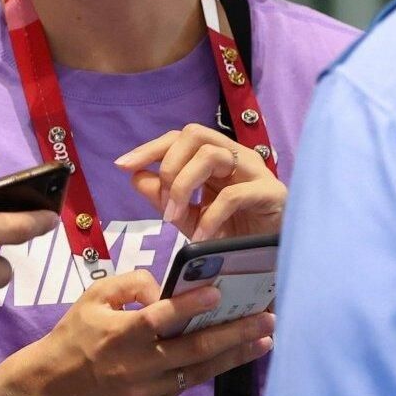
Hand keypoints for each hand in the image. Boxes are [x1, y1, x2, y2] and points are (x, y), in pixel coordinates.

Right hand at [0, 271, 274, 395]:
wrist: (52, 386)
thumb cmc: (77, 333)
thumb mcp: (94, 296)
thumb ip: (131, 284)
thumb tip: (167, 292)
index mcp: (119, 335)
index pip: (159, 319)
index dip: (189, 306)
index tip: (218, 293)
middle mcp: (135, 366)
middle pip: (193, 350)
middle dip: (235, 333)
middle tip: (267, 319)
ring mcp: (144, 393)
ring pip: (197, 373)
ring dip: (233, 356)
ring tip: (264, 341)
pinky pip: (182, 387)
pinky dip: (207, 371)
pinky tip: (229, 356)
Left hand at [115, 124, 286, 241]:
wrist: (273, 261)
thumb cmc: (236, 236)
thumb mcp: (191, 218)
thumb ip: (165, 198)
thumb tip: (136, 176)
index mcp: (217, 158)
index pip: (180, 137)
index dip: (150, 148)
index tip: (122, 166)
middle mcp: (236, 156)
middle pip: (195, 133)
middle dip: (169, 165)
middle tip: (162, 205)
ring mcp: (256, 171)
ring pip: (211, 155)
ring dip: (183, 186)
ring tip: (175, 219)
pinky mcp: (271, 193)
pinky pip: (233, 194)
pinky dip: (210, 216)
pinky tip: (200, 236)